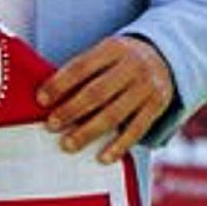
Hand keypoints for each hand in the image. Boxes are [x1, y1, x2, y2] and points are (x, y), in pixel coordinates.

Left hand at [36, 35, 174, 164]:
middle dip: (71, 110)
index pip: (82, 66)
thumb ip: (84, 70)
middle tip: (51, 125)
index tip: (41, 99)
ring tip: (68, 144)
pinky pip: (137, 129)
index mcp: (114, 48)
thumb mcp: (106, 52)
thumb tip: (50, 97)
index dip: (60, 83)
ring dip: (88, 132)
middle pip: (97, 92)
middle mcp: (133, 66)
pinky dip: (119, 145)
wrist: (165, 56)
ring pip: (114, 114)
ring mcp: (147, 87)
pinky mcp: (158, 105)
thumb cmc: (121, 60)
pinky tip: (103, 157)